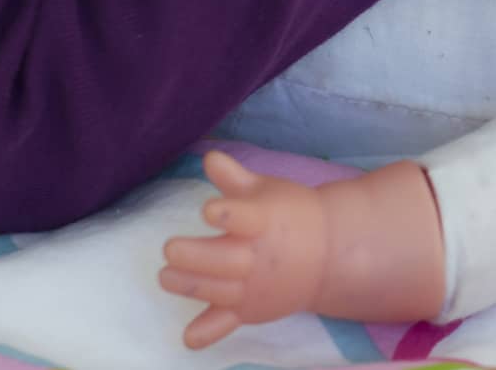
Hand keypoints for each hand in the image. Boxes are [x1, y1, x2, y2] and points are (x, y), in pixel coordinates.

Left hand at [159, 151, 328, 348]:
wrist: (329, 253)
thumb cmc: (290, 213)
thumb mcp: (267, 190)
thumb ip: (234, 178)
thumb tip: (209, 157)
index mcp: (264, 222)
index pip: (244, 218)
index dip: (227, 214)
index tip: (209, 210)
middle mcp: (258, 257)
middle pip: (222, 260)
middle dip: (194, 256)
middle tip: (171, 248)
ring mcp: (253, 287)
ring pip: (216, 290)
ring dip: (189, 285)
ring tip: (167, 275)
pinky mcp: (248, 310)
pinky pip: (227, 324)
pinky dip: (209, 333)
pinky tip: (189, 338)